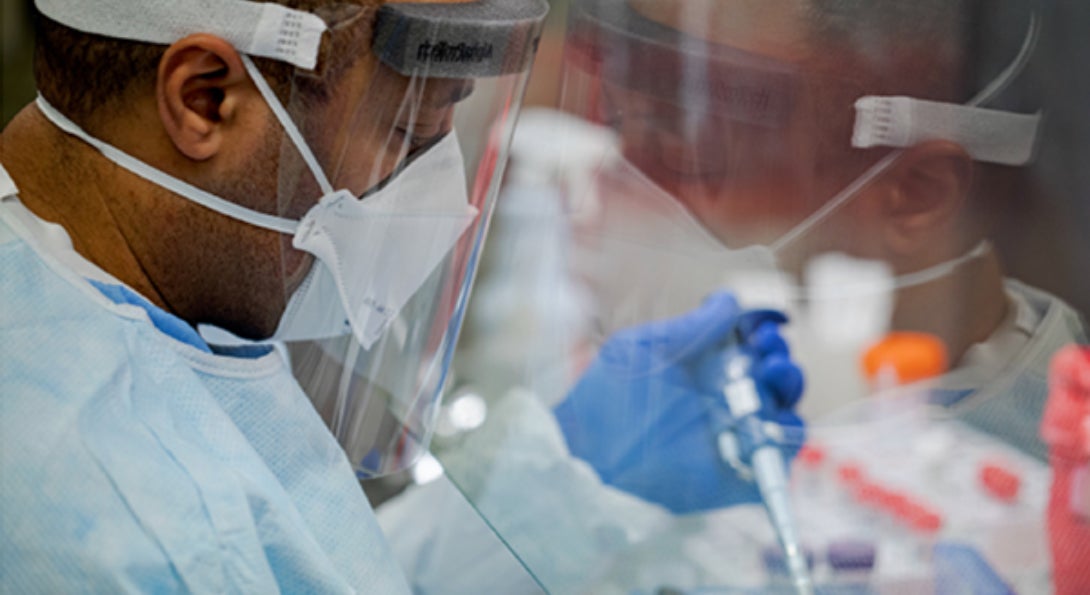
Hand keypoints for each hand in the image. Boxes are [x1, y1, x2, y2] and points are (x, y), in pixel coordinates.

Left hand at [553, 292, 803, 513]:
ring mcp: (733, 433)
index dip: (765, 329)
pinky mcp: (740, 471)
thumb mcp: (645, 349)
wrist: (591, 457)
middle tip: (768, 349)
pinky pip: (779, 453)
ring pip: (782, 407)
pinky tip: (775, 415)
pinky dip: (789, 433)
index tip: (771, 321)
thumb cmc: (607, 398)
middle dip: (779, 355)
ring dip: (788, 385)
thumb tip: (730, 299)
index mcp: (701, 366)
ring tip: (774, 372)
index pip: (748, 343)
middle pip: (772, 372)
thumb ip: (691, 328)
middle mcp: (721, 398)